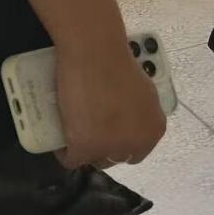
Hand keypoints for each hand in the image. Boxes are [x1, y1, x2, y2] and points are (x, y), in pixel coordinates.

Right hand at [56, 39, 166, 170]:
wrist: (96, 54)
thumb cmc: (118, 66)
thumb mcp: (142, 93)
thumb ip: (138, 113)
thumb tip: (126, 122)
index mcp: (153, 130)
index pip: (136, 152)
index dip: (120, 143)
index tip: (107, 133)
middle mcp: (135, 143)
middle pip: (114, 157)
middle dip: (102, 147)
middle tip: (89, 129)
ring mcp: (110, 148)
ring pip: (93, 160)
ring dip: (84, 149)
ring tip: (74, 131)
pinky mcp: (84, 149)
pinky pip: (70, 160)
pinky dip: (63, 152)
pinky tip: (60, 137)